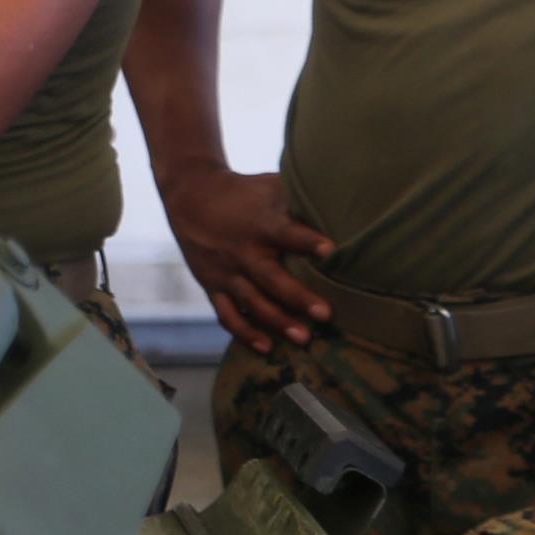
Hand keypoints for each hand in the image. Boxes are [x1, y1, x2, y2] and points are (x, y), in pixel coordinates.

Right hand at [159, 165, 333, 352]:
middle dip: (298, 297)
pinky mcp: (212, 286)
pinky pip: (228, 314)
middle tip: (325, 314)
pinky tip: (266, 347)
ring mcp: (226, 271)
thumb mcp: (269, 187)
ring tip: (304, 338)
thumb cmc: (243, 191)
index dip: (308, 241)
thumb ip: (299, 200)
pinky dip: (245, 333)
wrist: (191, 197)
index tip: (332, 251)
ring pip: (253, 302)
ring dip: (278, 321)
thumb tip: (343, 206)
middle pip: (272, 278)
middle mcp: (243, 250)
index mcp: (261, 223)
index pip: (286, 232)